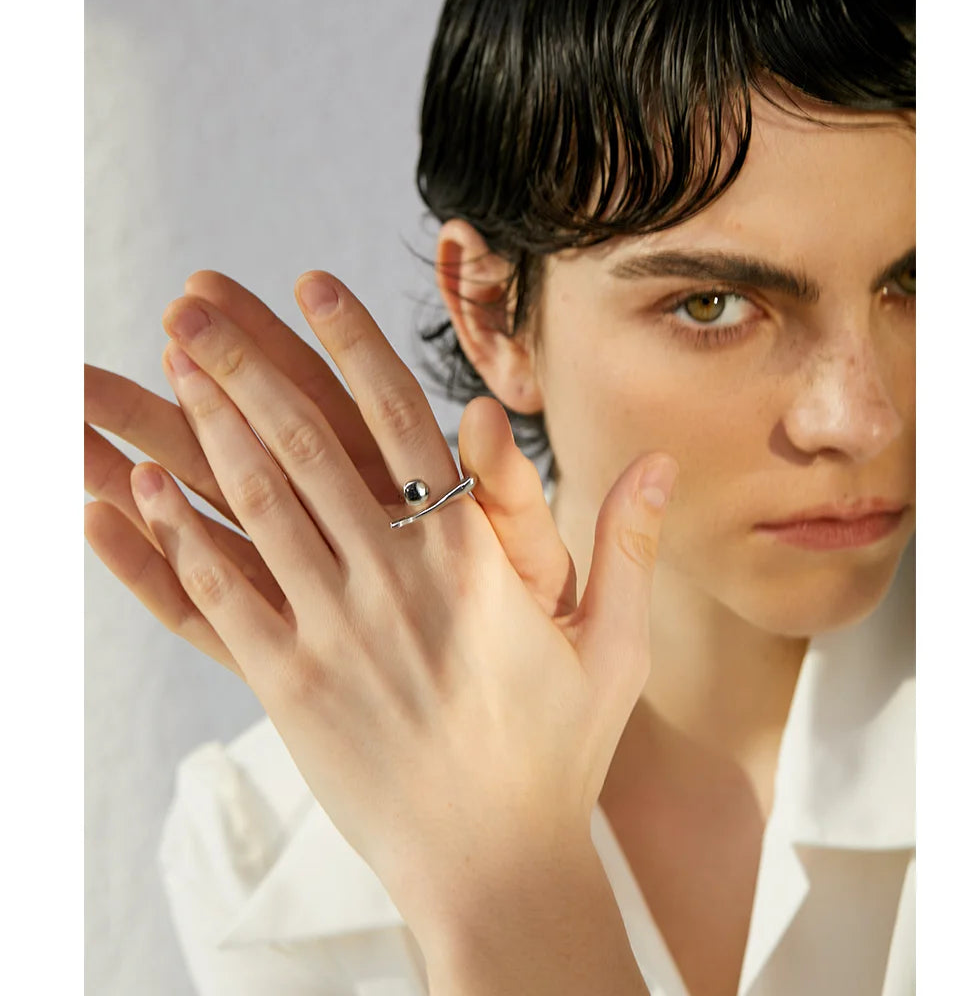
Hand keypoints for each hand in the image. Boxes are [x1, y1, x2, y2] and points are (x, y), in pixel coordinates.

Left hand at [122, 270, 676, 939]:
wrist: (496, 863)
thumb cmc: (559, 754)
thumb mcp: (614, 646)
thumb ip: (628, 543)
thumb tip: (660, 462)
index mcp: (472, 559)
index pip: (401, 422)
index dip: (352, 344)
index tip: (310, 284)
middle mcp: (395, 580)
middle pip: (307, 446)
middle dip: (244, 367)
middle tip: (192, 308)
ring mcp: (334, 631)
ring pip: (258, 505)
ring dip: (205, 429)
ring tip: (166, 368)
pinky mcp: (291, 684)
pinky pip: (222, 596)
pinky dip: (177, 538)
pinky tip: (141, 491)